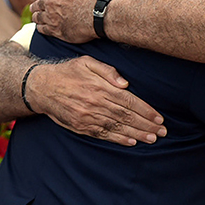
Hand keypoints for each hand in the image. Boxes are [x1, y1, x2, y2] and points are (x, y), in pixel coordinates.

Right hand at [28, 55, 165, 145]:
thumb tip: (125, 83)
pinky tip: (131, 142)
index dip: (146, 111)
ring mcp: (88, 117)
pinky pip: (103, 134)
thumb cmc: (68, 72)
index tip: (159, 118)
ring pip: (117, 127)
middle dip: (146, 125)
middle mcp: (96, 104)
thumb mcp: (87, 62)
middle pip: (127, 116)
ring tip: (152, 138)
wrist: (42, 87)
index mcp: (100, 87)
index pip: (129, 101)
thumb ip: (107, 71)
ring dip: (137, 134)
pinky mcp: (81, 126)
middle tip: (162, 132)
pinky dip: (119, 139)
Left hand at [30, 0, 107, 42]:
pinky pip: (43, 30)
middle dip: (34, 6)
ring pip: (38, 18)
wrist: (100, 12)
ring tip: (36, 18)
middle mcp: (49, 3)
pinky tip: (41, 28)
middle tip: (34, 8)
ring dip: (36, 17)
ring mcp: (52, 18)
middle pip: (37, 5)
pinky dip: (40, 28)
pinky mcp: (56, 31)